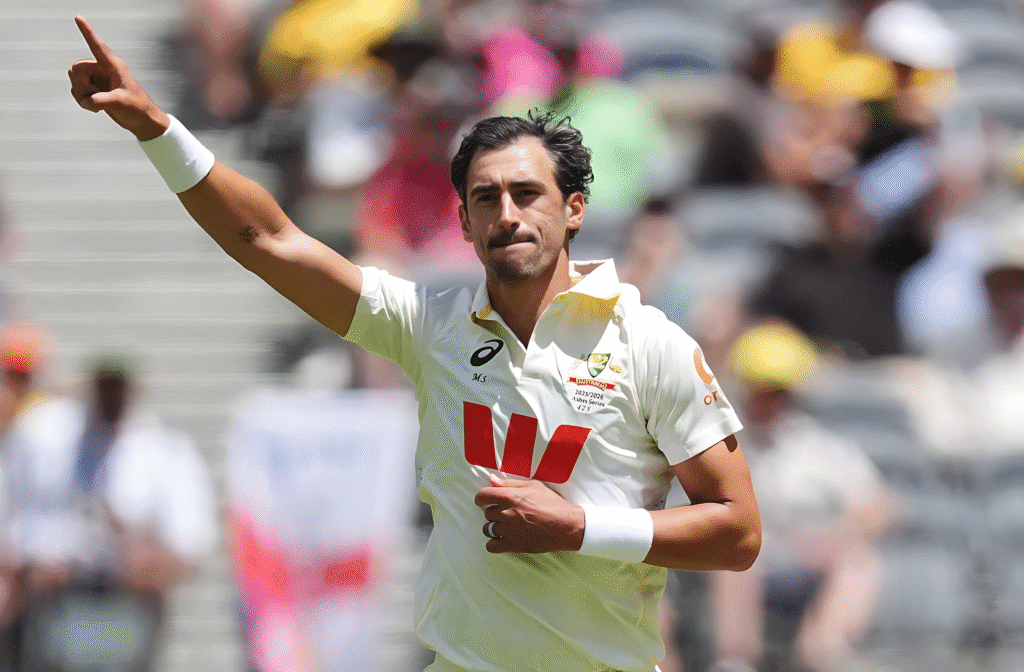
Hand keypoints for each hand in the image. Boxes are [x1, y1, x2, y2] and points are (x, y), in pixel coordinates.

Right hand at [68, 15, 169, 139]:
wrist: (142, 121)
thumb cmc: (138, 108)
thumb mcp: (120, 102)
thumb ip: (101, 100)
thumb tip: (86, 100)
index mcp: (113, 66)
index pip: (97, 45)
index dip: (87, 31)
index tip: (78, 17)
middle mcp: (103, 70)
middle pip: (76, 68)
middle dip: (81, 83)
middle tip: (94, 94)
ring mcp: (97, 80)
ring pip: (75, 80)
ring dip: (82, 94)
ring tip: (98, 103)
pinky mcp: (94, 91)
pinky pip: (77, 92)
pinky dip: (83, 101)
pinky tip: (97, 108)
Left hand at [474, 474, 584, 553]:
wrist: (566, 525)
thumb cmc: (552, 503)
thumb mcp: (533, 486)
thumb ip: (509, 482)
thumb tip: (492, 479)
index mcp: (509, 496)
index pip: (482, 496)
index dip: (481, 498)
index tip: (484, 500)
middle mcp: (505, 513)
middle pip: (487, 513)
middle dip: (494, 512)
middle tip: (507, 512)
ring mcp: (508, 530)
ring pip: (488, 529)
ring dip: (494, 527)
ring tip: (506, 526)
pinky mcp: (513, 545)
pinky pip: (492, 546)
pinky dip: (494, 543)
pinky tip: (502, 539)